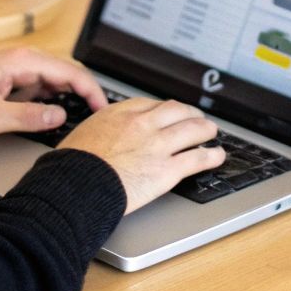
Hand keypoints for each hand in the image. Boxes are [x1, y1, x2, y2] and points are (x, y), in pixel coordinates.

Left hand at [0, 47, 105, 142]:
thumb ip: (29, 117)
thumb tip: (60, 116)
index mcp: (20, 61)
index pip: (70, 71)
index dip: (91, 91)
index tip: (103, 109)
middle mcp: (19, 60)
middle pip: (64, 73)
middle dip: (83, 92)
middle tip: (97, 116)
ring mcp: (12, 69)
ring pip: (51, 80)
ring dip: (67, 96)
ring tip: (80, 117)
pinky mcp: (4, 80)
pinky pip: (36, 87)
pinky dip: (49, 99)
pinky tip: (52, 115)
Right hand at [58, 98, 225, 214]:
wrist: (75, 186)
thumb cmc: (73, 165)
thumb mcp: (84, 133)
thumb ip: (102, 129)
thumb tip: (103, 133)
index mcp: (121, 113)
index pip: (153, 104)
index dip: (167, 109)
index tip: (170, 113)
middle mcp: (143, 124)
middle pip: (178, 111)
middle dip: (191, 113)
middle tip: (196, 118)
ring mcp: (157, 145)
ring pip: (193, 130)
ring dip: (206, 130)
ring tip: (211, 132)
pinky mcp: (167, 169)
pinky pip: (197, 158)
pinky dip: (211, 156)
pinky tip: (217, 156)